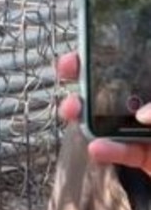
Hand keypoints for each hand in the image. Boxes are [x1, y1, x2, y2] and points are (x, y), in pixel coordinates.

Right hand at [57, 51, 150, 173]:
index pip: (133, 61)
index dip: (104, 54)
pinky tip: (96, 149)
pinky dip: (109, 151)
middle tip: (67, 73)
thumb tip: (142, 114)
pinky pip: (123, 151)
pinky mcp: (145, 155)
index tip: (81, 53)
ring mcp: (145, 128)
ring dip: (87, 114)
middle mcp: (149, 101)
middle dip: (86, 81)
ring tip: (72, 111)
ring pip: (110, 117)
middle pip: (113, 85)